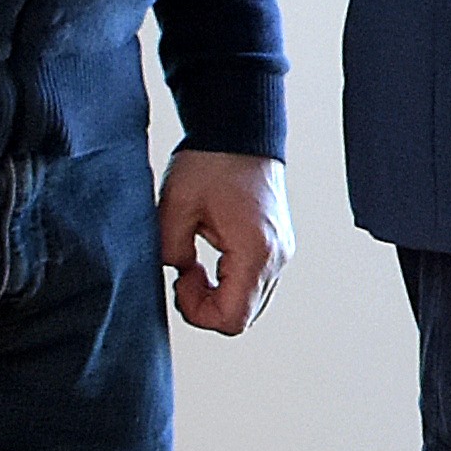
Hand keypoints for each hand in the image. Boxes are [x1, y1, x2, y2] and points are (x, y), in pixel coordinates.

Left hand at [161, 149, 288, 335]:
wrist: (239, 132)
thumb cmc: (213, 161)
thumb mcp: (175, 207)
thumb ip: (169, 250)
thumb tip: (175, 271)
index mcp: (255, 251)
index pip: (232, 318)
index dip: (197, 311)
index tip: (179, 280)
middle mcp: (277, 257)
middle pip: (243, 317)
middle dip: (206, 306)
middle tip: (184, 272)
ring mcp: (281, 253)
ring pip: (250, 303)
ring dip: (218, 295)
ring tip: (195, 264)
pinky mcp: (276, 247)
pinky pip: (254, 284)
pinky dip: (229, 282)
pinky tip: (210, 259)